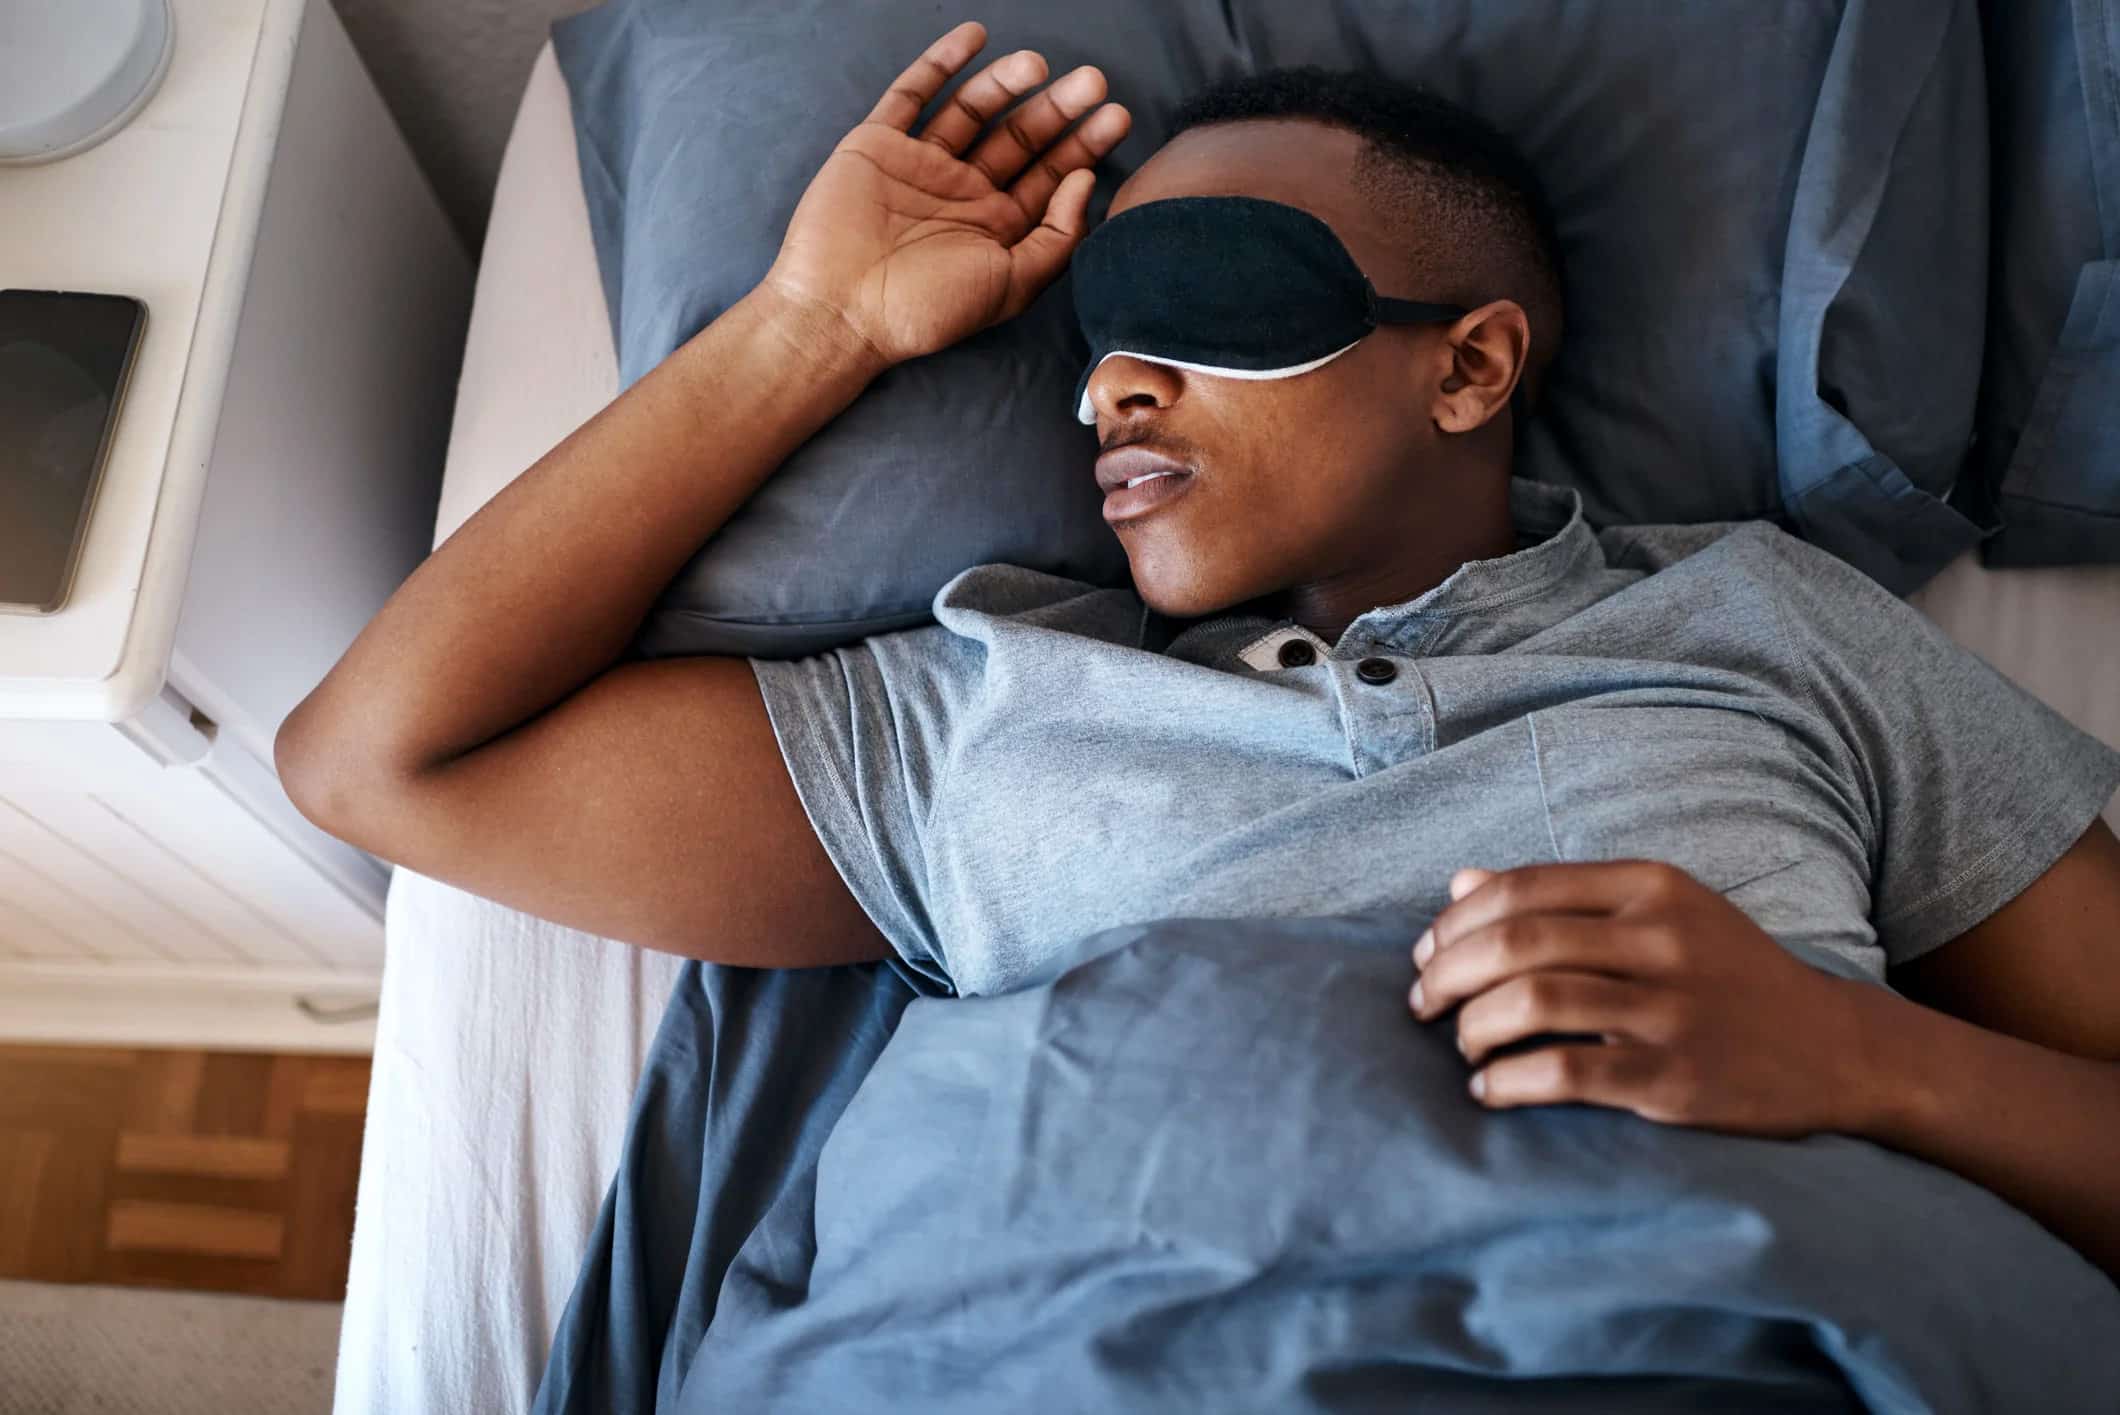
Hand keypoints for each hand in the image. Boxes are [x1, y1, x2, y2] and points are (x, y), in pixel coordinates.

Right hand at [761, 20, 1130, 369]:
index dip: (1084, 146)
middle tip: (1093, 81)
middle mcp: (964, 193)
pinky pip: (912, 94)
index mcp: (997, 228)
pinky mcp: (879, 144)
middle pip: (1020, 138)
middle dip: (1058, 109)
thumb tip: (1085, 180)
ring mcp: (922, 165)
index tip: (1116, 116)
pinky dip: (941, 64)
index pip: (1049, 177)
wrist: (841, 309)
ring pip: (973, 111)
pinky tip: (974, 38)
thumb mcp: (1011, 285)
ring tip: (1038, 64)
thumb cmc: (927, 309)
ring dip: (1007, 83)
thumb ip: (1058, 237)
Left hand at [1408, 860, 1873, 1138]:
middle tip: (1422, 1004)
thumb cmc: (1727, 975)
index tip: (1426, 954)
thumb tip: (1460, 881)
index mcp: (1650, 887)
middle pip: (1515, 943)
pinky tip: (1491, 1090)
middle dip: (1447, 974)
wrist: (1837, 1049)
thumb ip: (1562, 896)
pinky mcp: (1676, 1078)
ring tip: (1462, 1046)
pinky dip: (1508, 1082)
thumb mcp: (1659, 912)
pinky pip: (1565, 1074)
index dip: (1455, 922)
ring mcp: (1671, 1010)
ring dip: (1472, 1028)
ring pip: (1531, 1004)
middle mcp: (1661, 940)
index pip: (1521, 888)